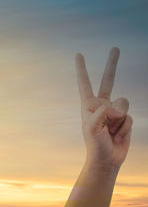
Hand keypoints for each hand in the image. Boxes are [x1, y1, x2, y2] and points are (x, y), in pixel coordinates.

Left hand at [75, 47, 131, 167]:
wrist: (107, 159)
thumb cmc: (95, 145)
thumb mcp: (92, 129)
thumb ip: (102, 114)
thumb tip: (116, 107)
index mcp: (88, 105)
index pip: (85, 83)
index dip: (82, 69)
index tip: (78, 54)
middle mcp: (101, 105)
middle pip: (108, 80)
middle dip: (112, 64)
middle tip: (116, 47)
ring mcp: (114, 111)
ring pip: (123, 103)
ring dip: (118, 119)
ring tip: (111, 131)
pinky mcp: (124, 118)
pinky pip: (128, 117)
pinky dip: (124, 128)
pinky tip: (117, 135)